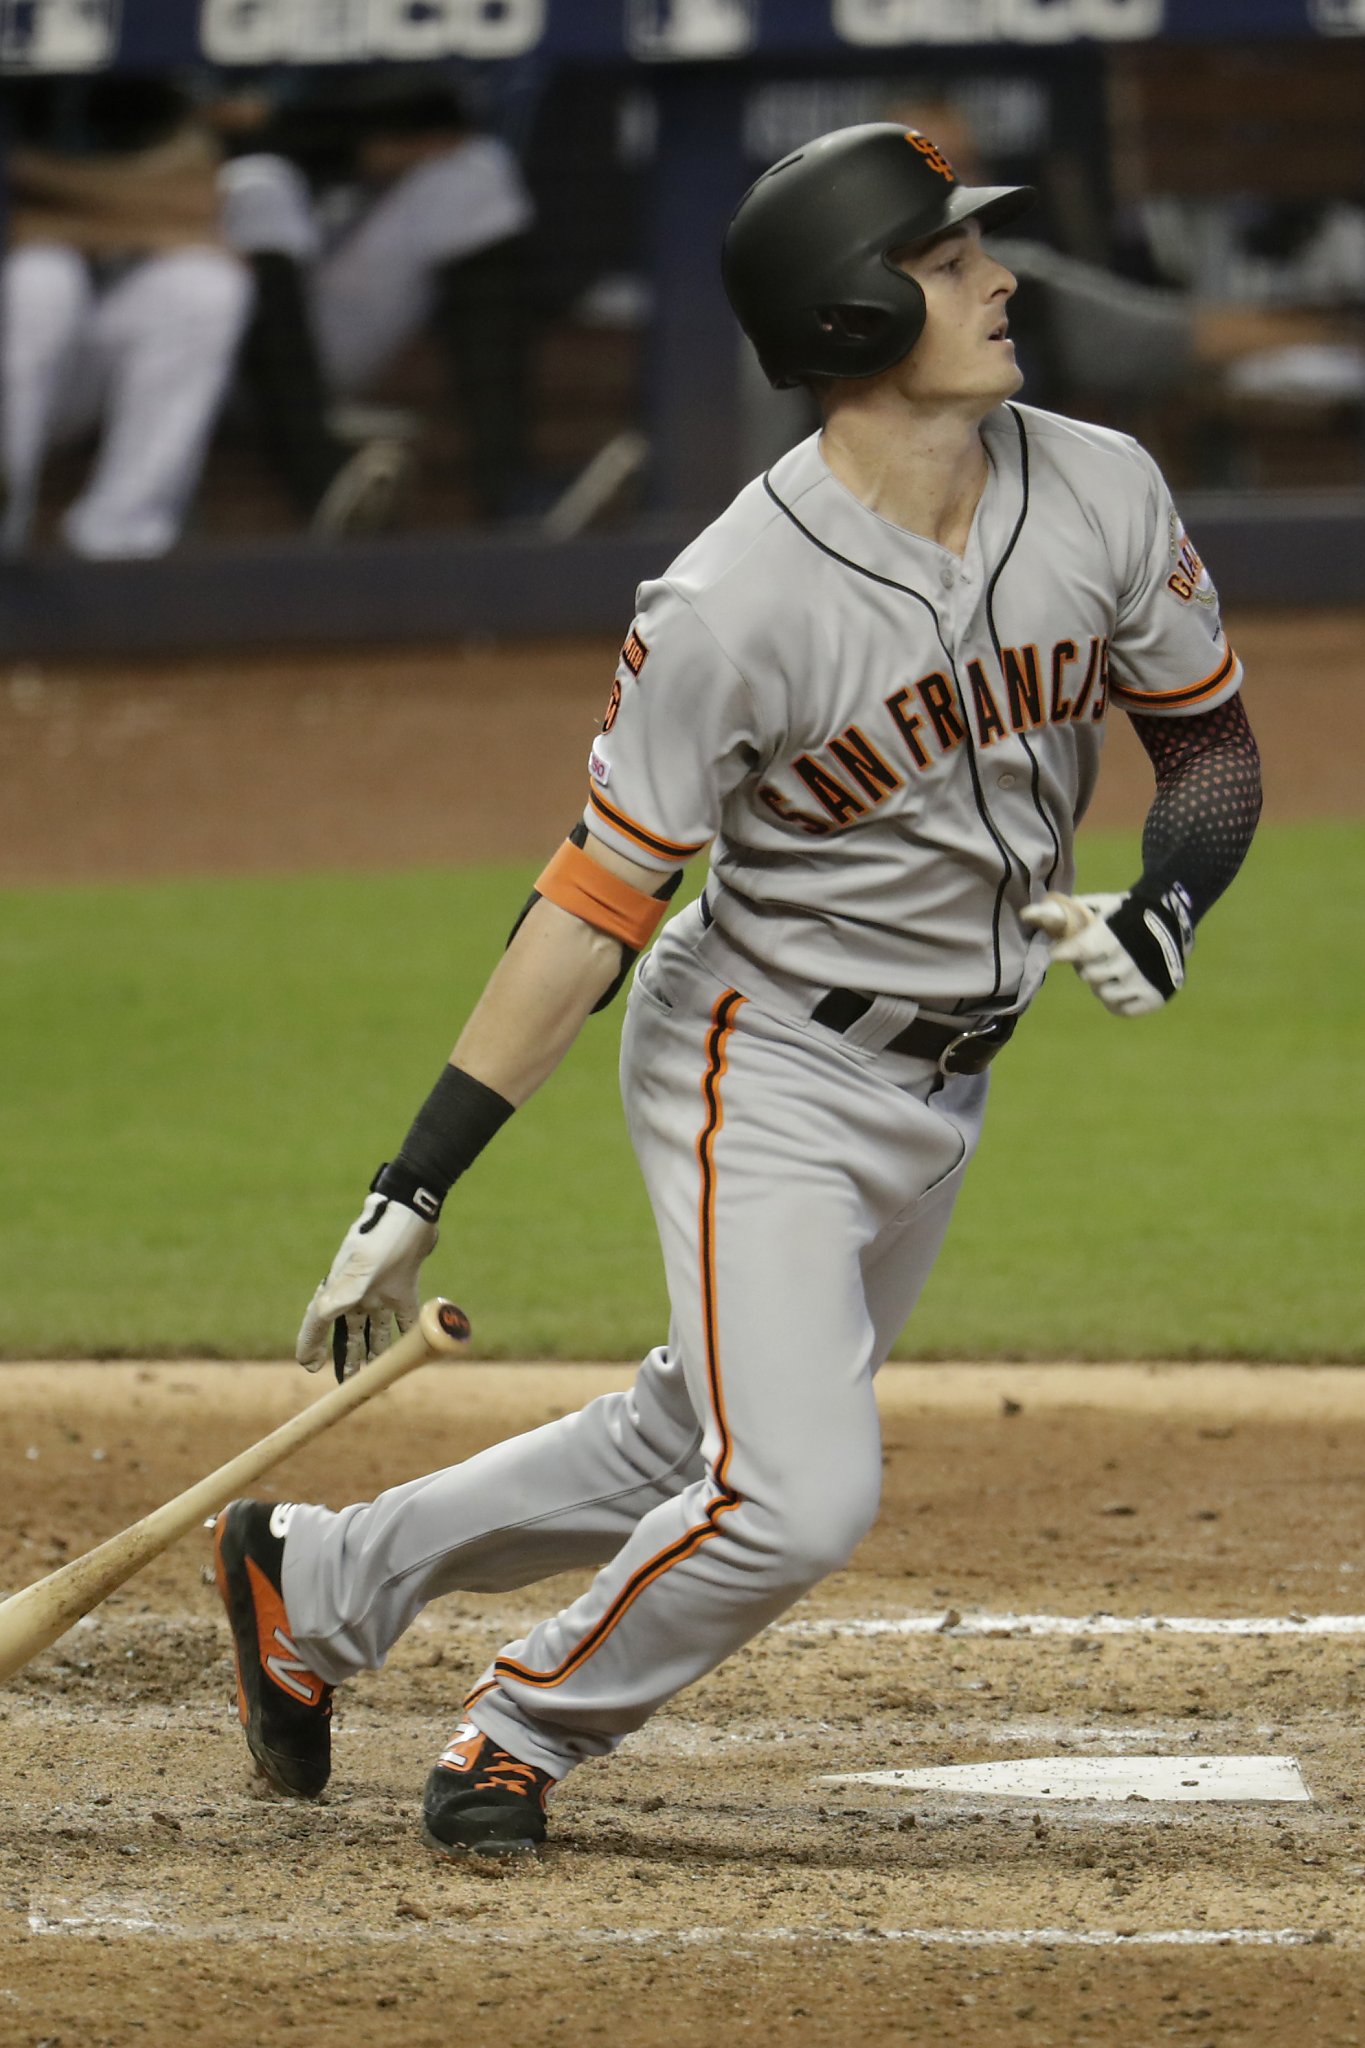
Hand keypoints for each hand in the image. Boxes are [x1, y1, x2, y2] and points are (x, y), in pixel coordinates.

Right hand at [296, 1188, 438, 1379]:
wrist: (413, 1209)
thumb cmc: (384, 1236)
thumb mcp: (362, 1267)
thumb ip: (343, 1292)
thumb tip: (320, 1314)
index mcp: (340, 1287)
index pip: (319, 1321)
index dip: (311, 1344)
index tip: (307, 1365)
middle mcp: (357, 1291)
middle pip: (348, 1331)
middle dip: (347, 1357)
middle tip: (346, 1383)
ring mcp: (381, 1289)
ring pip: (374, 1329)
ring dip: (373, 1351)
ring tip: (371, 1374)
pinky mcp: (404, 1285)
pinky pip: (403, 1318)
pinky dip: (404, 1334)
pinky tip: (407, 1351)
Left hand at [1022, 883, 1192, 1017]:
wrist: (1172, 921)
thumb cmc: (1124, 912)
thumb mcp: (1097, 906)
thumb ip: (1063, 912)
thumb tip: (1026, 914)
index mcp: (1114, 935)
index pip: (1079, 951)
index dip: (1065, 953)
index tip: (1061, 952)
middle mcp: (1130, 960)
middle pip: (1089, 976)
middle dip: (1087, 967)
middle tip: (1096, 957)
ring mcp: (1143, 981)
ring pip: (1103, 994)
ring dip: (1102, 983)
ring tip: (1110, 969)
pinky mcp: (1153, 997)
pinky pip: (1121, 1009)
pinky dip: (1116, 999)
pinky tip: (1121, 983)